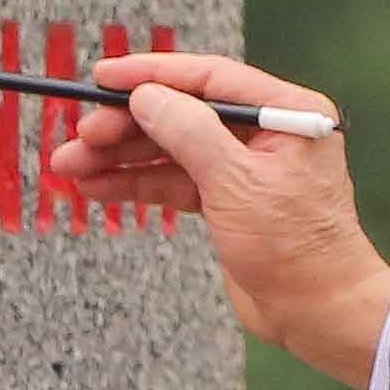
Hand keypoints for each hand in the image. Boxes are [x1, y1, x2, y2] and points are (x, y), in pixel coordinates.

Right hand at [51, 49, 389, 381]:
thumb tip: (147, 95)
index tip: (103, 76)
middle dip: (126, 126)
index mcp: (285, 112)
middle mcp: (266, 133)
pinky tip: (97, 187)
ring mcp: (245, 168)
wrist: (318, 314)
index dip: (151, 75)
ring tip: (70, 166)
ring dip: (121, 158)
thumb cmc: (296, 248)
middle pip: (183, 114)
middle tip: (80, 137)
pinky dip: (137, 184)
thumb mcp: (236, 182)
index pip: (208, 79)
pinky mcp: (228, 202)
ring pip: (171, 150)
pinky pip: (175, 182)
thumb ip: (189, 132)